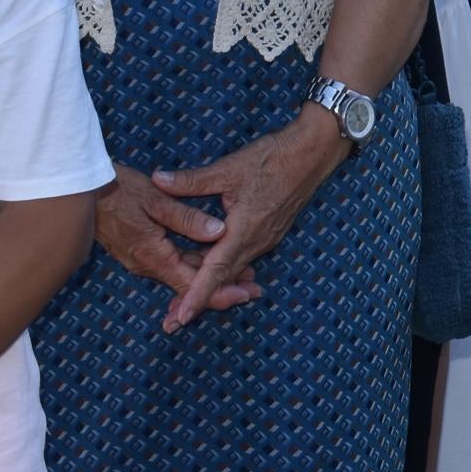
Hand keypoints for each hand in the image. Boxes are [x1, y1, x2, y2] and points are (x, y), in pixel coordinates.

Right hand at [95, 164, 262, 315]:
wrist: (79, 191)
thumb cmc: (117, 190)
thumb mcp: (156, 200)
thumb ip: (188, 218)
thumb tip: (219, 233)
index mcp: (153, 256)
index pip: (192, 284)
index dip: (220, 291)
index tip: (245, 295)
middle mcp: (147, 264)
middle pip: (190, 283)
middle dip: (222, 286)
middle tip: (254, 288)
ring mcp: (142, 259)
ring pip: (182, 273)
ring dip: (210, 275)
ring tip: (244, 275)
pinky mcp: (140, 250)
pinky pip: (172, 262)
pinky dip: (194, 263)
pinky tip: (213, 257)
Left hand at [150, 116, 343, 333]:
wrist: (314, 152)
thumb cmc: (273, 158)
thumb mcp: (229, 168)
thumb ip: (192, 180)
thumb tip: (157, 180)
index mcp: (244, 229)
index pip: (216, 271)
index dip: (197, 296)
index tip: (181, 317)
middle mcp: (256, 241)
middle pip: (224, 279)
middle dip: (198, 299)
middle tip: (172, 320)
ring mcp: (265, 239)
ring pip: (233, 270)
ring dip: (211, 286)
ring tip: (185, 301)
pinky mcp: (269, 233)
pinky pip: (243, 259)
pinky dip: (224, 269)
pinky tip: (209, 269)